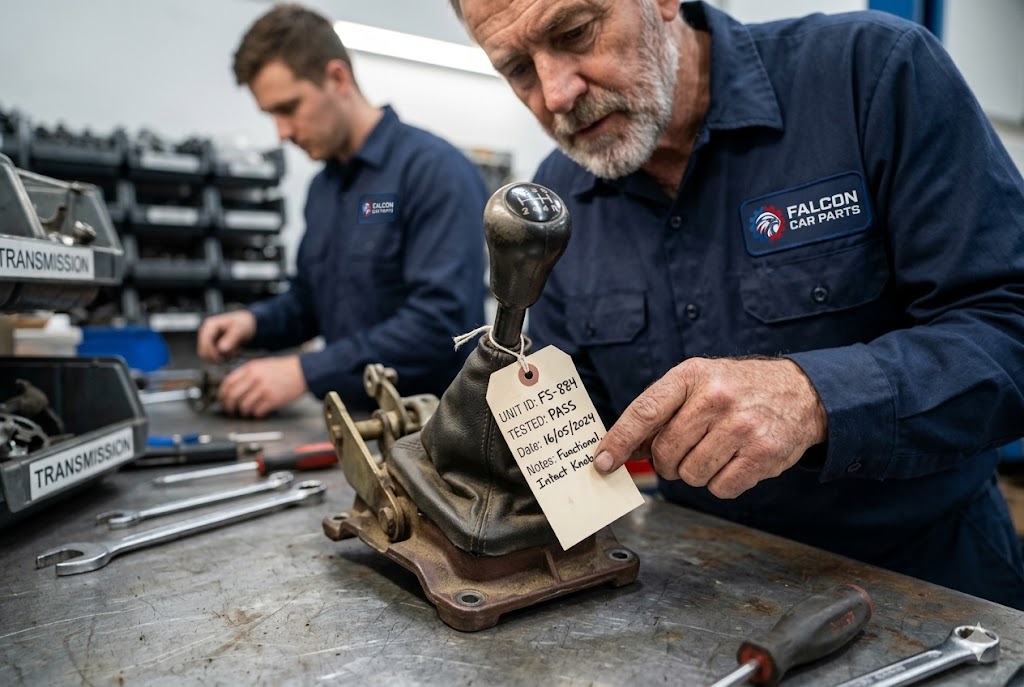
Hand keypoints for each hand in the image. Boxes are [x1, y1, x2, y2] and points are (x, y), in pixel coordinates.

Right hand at [197, 311, 256, 362]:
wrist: (246, 324)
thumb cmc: (243, 324)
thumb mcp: (240, 330)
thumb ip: (231, 339)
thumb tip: (221, 349)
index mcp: (210, 325)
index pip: (205, 343)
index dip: (212, 353)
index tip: (222, 358)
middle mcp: (206, 332)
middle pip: (203, 351)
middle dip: (216, 357)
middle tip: (231, 357)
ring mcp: (208, 340)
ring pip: (207, 356)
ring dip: (220, 359)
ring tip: (233, 355)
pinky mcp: (212, 346)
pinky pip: (213, 357)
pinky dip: (222, 358)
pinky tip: (231, 355)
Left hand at [218, 355, 307, 417]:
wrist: (303, 371)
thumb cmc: (284, 368)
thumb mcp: (262, 364)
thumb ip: (248, 373)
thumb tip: (233, 387)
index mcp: (251, 368)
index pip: (228, 382)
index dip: (222, 394)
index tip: (222, 400)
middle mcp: (255, 378)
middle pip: (232, 396)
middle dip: (229, 406)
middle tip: (231, 410)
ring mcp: (264, 389)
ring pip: (244, 405)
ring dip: (243, 412)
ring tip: (247, 412)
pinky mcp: (273, 400)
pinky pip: (257, 411)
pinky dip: (256, 414)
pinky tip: (259, 411)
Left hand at [594, 357, 827, 498]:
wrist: (799, 392)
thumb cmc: (736, 390)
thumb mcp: (697, 383)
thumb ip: (659, 412)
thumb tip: (619, 451)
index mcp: (691, 375)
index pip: (644, 412)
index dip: (619, 441)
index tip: (603, 462)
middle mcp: (716, 398)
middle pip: (666, 453)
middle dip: (668, 461)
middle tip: (684, 451)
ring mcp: (742, 426)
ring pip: (691, 475)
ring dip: (697, 471)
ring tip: (716, 450)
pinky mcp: (763, 453)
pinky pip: (720, 488)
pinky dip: (722, 482)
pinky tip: (735, 460)